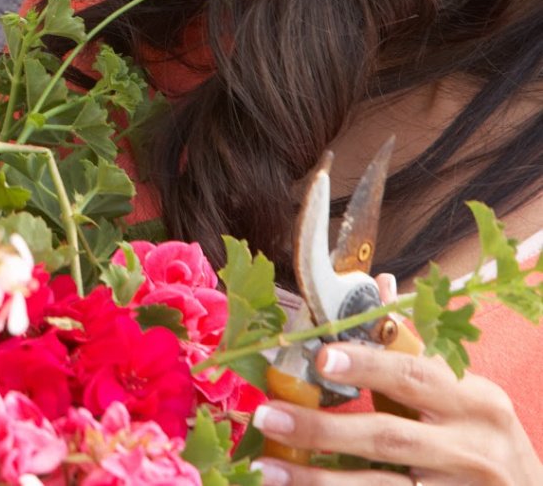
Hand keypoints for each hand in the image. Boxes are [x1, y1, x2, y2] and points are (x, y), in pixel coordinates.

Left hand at [250, 342, 541, 485]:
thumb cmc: (485, 439)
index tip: (321, 357)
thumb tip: (378, 286)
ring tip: (268, 468)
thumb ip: (415, 349)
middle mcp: (472, 448)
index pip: (414, 376)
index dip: (367, 365)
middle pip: (388, 437)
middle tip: (268, 416)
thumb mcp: (466, 395)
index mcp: (476, 401)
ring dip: (318, 480)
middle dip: (323, 428)